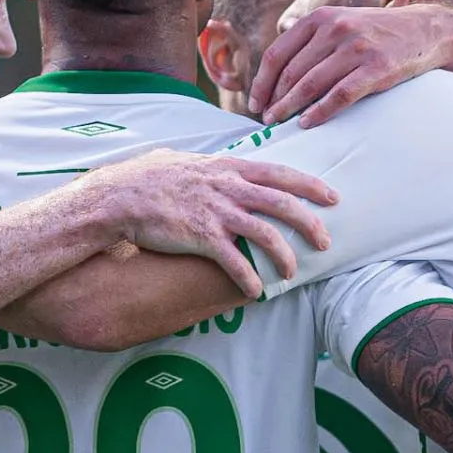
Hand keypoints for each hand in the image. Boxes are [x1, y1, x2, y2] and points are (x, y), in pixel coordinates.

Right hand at [80, 150, 335, 296]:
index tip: (333, 197)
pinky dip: (249, 277)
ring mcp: (215, 211)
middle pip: (282, 203)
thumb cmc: (147, 178)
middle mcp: (227, 187)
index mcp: (228, 168)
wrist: (119, 196)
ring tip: (292, 272)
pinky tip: (257, 291)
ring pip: (265, 233)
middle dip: (309, 223)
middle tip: (325, 241)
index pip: (280, 173)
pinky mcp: (200, 236)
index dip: (310, 185)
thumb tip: (217, 163)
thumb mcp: (184, 161)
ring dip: (284, 255)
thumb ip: (209, 165)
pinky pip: (234, 260)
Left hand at [251, 5, 452, 127]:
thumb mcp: (340, 24)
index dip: (262, 82)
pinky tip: (308, 123)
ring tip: (280, 122)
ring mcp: (356, 48)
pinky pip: (340, 95)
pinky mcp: (376, 68)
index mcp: (320, 18)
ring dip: (290, 108)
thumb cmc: (374, 33)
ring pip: (311, 84)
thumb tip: (275, 79)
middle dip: (274, 99)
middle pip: (291, 72)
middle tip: (266, 119)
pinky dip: (320, 112)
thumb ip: (310, 43)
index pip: (277, 54)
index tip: (255, 102)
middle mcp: (335, 29)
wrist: (424, 30)